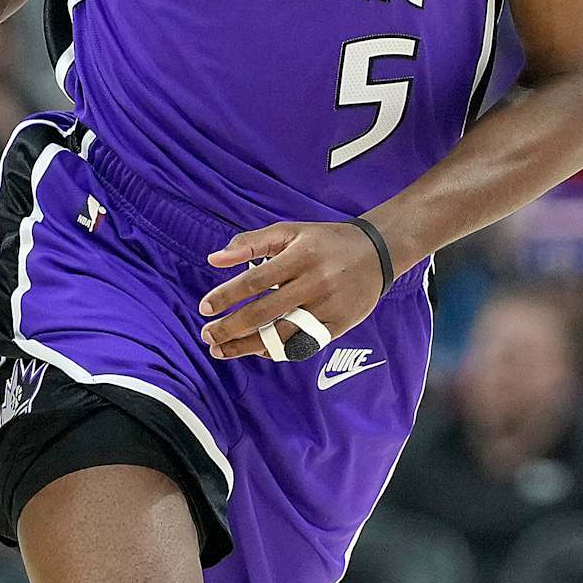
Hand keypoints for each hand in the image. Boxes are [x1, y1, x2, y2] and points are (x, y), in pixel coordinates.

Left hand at [200, 221, 387, 360]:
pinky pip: (302, 345)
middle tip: (208, 336)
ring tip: (223, 350)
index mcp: (300, 256)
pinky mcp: (339, 325)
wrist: (377, 253)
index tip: (204, 308)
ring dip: (247, 346)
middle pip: (264, 313)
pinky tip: (258, 350)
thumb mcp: (290, 231)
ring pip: (282, 335)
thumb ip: (250, 243)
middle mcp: (314, 283)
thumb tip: (213, 259)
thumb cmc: (324, 242)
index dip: (226, 296)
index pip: (254, 281)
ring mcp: (327, 307)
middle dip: (230, 328)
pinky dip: (277, 350)